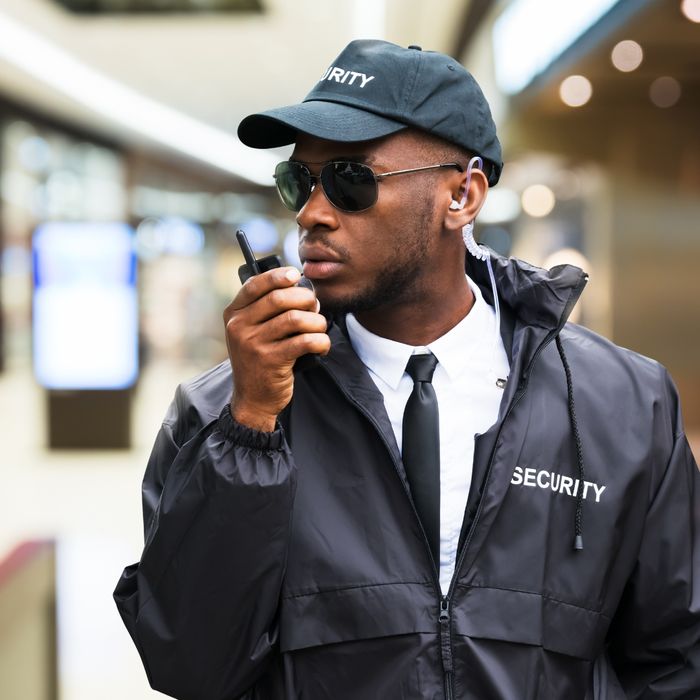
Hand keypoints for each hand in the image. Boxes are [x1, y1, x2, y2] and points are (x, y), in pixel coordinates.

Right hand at [223, 267, 330, 431]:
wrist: (253, 399)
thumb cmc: (259, 360)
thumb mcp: (250, 332)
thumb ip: (264, 310)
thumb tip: (300, 286)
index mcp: (233, 315)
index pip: (254, 285)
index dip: (278, 276)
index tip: (296, 275)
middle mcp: (239, 327)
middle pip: (279, 298)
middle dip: (304, 299)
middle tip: (315, 307)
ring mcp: (253, 344)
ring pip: (295, 319)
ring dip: (316, 321)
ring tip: (320, 327)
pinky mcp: (271, 361)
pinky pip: (305, 341)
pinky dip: (320, 341)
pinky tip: (322, 345)